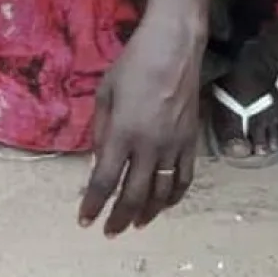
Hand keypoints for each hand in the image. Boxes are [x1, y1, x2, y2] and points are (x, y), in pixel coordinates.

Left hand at [78, 20, 204, 236]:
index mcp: (123, 132)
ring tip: (135, 223)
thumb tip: (99, 161)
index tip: (84, 220)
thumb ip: (100, 130)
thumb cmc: (133, 64)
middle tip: (110, 231)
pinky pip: (184, 178)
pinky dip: (174, 197)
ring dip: (147, 213)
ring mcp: (174, 145)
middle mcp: (149, 145)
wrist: (174, 47)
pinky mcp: (192, 141)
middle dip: (119, 217)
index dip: (93, 203)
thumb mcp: (105, 92)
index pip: (105, 179)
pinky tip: (164, 203)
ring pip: (162, 193)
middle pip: (133, 194)